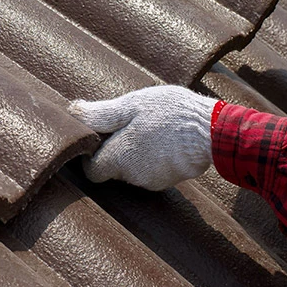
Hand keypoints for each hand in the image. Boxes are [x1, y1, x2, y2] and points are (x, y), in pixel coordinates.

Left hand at [69, 85, 217, 190]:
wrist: (214, 131)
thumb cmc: (171, 114)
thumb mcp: (133, 105)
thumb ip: (101, 113)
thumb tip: (72, 112)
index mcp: (118, 158)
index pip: (92, 170)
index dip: (92, 153)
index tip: (101, 135)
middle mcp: (132, 177)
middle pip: (112, 168)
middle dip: (115, 149)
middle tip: (128, 124)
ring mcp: (152, 181)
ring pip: (132, 169)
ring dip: (135, 151)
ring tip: (150, 127)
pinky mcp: (169, 180)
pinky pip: (151, 169)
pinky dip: (153, 156)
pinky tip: (164, 138)